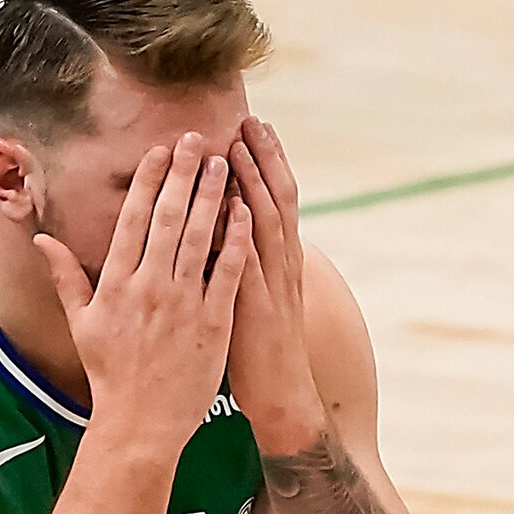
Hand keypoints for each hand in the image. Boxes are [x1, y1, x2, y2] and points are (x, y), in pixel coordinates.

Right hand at [33, 135, 251, 446]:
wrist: (141, 422)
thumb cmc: (110, 373)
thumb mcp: (81, 323)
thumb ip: (65, 276)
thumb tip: (41, 237)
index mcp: (117, 283)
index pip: (133, 219)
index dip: (147, 180)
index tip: (158, 150)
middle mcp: (150, 287)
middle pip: (167, 218)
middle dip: (182, 174)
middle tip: (195, 139)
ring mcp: (184, 303)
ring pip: (200, 237)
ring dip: (211, 196)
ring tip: (222, 163)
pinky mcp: (214, 322)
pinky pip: (228, 272)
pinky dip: (236, 239)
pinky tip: (244, 210)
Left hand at [224, 116, 319, 429]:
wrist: (282, 394)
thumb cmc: (262, 348)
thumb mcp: (258, 295)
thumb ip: (248, 259)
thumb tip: (231, 225)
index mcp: (281, 260)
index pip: (278, 199)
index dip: (268, 161)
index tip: (255, 126)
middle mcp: (282, 265)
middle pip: (278, 199)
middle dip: (264, 158)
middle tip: (250, 119)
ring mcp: (273, 285)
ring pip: (267, 223)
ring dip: (254, 183)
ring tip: (239, 147)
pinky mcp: (257, 308)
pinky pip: (251, 263)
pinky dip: (244, 233)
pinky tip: (235, 206)